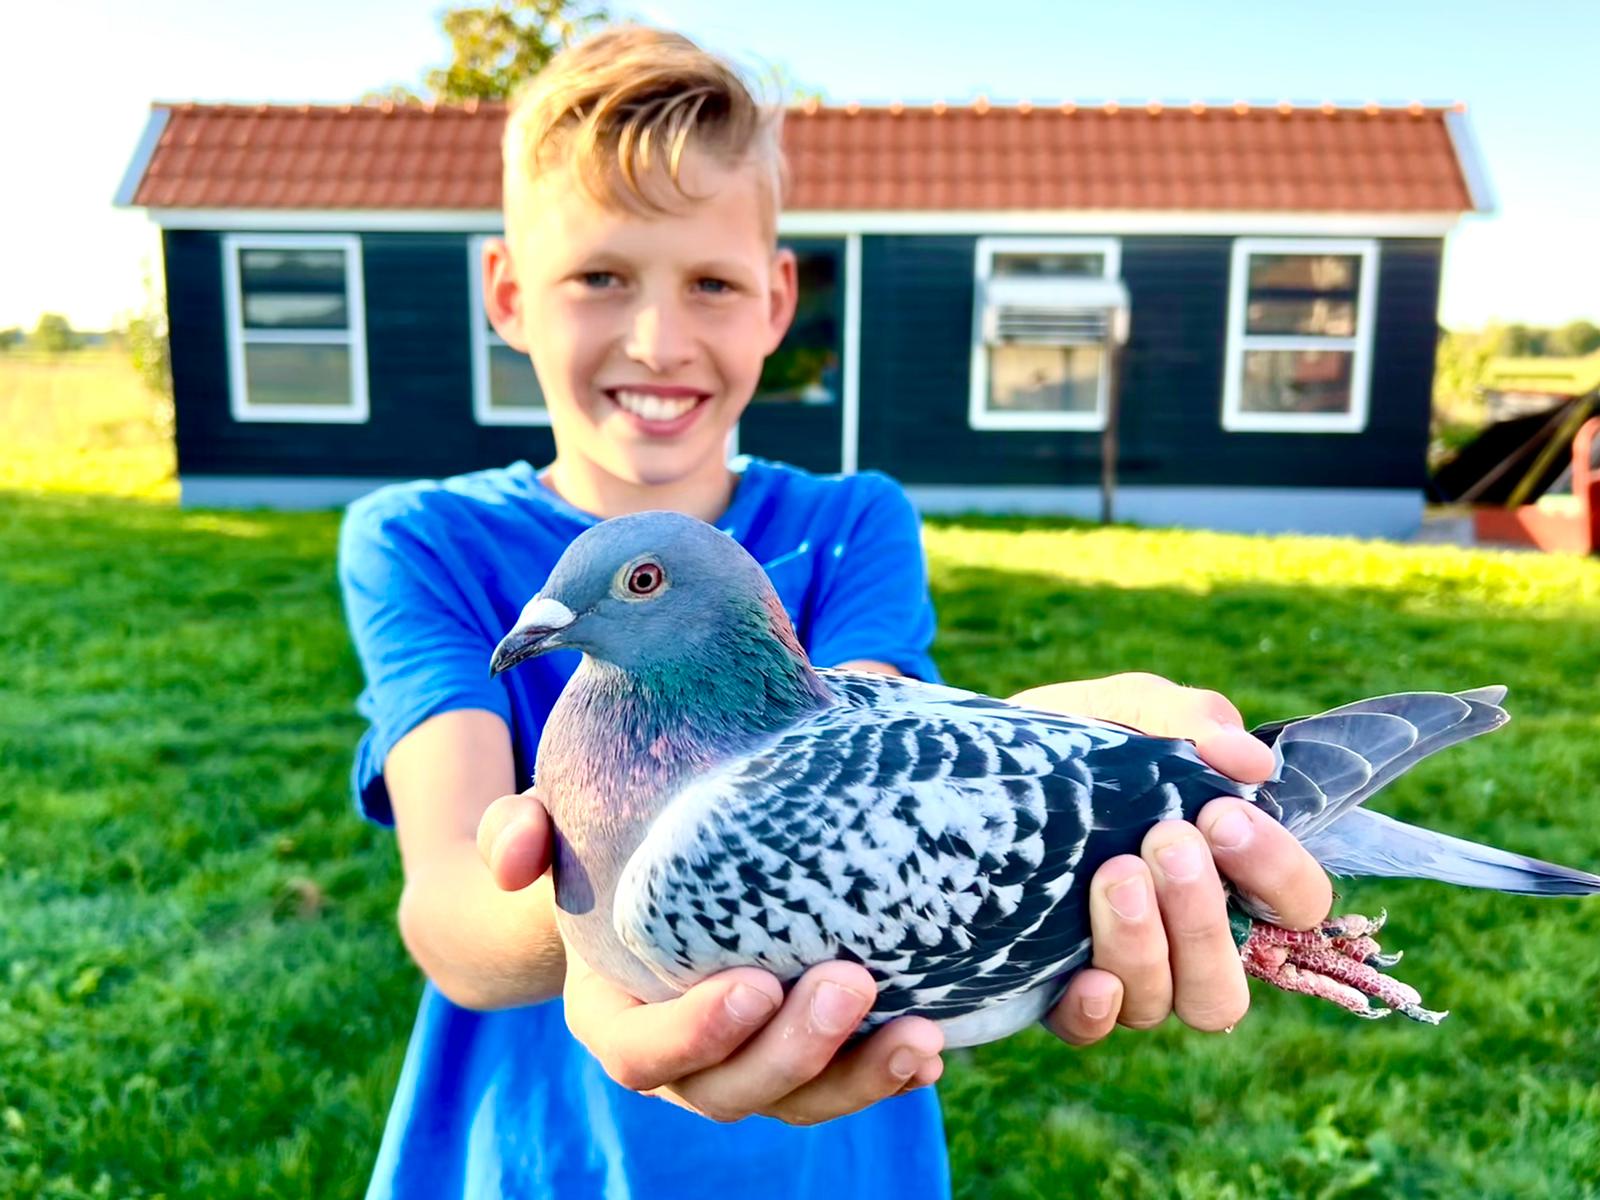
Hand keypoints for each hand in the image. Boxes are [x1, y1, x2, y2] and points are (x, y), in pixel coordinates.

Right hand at [476, 791, 944, 1124]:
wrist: (651, 867)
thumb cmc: (597, 844)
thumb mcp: (547, 824)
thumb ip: (517, 830)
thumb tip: (518, 852)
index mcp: (610, 1013)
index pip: (640, 1051)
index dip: (693, 1035)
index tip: (751, 986)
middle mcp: (680, 1056)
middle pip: (731, 1090)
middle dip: (793, 1052)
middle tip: (850, 982)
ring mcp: (747, 1060)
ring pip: (799, 1099)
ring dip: (859, 1078)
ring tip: (920, 1037)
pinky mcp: (804, 1049)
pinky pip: (844, 1079)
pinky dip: (889, 1070)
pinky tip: (936, 1042)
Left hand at [1006, 672, 1332, 1042]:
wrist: (970, 762)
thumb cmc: (1073, 740)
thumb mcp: (1127, 709)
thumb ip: (1191, 720)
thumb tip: (1250, 761)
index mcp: (1223, 872)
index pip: (1295, 905)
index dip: (1277, 872)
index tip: (1224, 816)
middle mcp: (1182, 937)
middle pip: (1229, 980)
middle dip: (1204, 915)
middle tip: (1167, 840)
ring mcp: (1122, 969)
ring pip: (1164, 1002)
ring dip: (1144, 944)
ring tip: (1114, 873)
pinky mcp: (1053, 988)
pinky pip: (1088, 1029)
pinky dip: (1094, 1010)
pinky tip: (1084, 975)